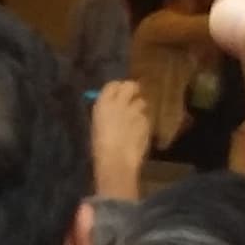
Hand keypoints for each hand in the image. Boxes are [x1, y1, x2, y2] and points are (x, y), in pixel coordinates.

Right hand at [90, 80, 150, 200]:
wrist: (116, 160)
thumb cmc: (99, 147)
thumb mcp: (97, 125)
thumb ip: (106, 112)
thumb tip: (111, 108)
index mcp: (104, 103)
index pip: (113, 85)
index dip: (117, 88)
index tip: (118, 94)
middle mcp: (121, 102)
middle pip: (131, 85)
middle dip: (132, 90)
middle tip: (131, 100)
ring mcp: (136, 111)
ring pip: (141, 103)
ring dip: (139, 109)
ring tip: (134, 121)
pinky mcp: (146, 121)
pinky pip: (145, 118)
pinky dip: (143, 123)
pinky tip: (138, 134)